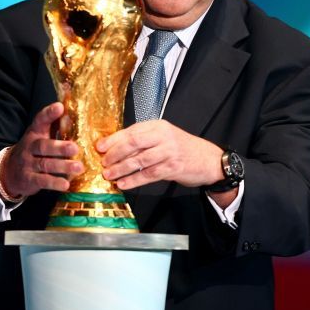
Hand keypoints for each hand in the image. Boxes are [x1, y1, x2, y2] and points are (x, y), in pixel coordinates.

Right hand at [0, 102, 83, 196]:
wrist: (9, 171)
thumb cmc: (33, 151)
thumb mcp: (40, 137)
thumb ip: (54, 127)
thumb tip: (74, 114)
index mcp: (35, 133)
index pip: (40, 120)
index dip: (49, 113)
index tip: (60, 107)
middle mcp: (30, 147)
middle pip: (44, 146)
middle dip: (60, 147)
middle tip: (75, 148)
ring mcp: (28, 163)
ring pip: (45, 164)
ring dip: (63, 166)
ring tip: (79, 167)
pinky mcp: (28, 179)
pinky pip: (42, 181)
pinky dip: (54, 183)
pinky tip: (66, 184)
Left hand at [97, 120, 224, 190]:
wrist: (209, 160)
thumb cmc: (183, 148)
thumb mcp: (164, 137)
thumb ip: (144, 140)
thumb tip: (116, 147)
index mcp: (158, 126)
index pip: (131, 131)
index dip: (113, 139)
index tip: (99, 147)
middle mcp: (164, 136)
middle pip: (133, 142)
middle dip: (115, 153)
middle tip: (103, 162)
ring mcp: (169, 152)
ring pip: (139, 159)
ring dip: (121, 168)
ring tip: (109, 174)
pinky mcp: (173, 167)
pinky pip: (149, 174)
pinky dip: (134, 180)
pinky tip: (124, 184)